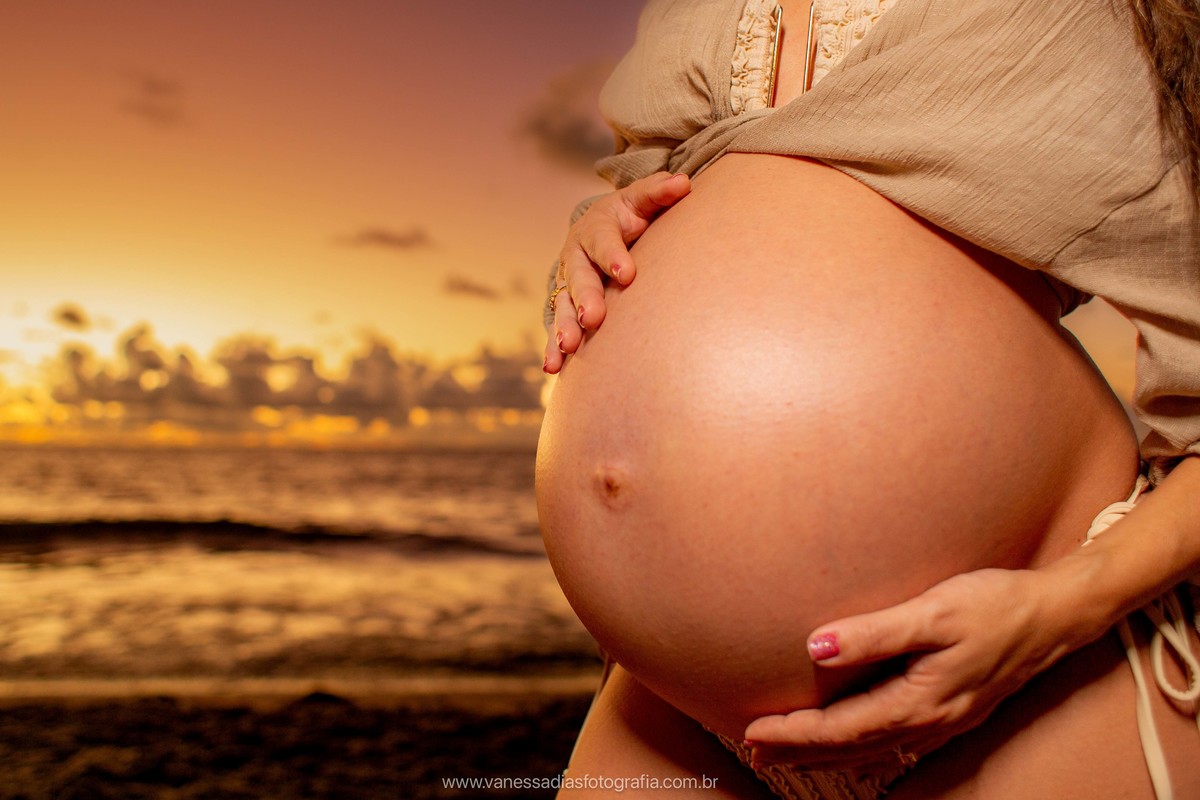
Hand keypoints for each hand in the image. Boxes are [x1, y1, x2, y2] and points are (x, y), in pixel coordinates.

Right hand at [544, 171, 690, 373]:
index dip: (613, 256)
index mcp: (595, 229)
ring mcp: (567, 284)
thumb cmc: (628, 217)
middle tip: (594, 319)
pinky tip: (553, 368)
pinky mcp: (565, 307)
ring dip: (564, 327)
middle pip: (579, 278)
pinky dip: (553, 348)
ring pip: (562, 305)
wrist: (601, 230)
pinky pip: (557, 327)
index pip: (603, 241)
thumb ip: (659, 193)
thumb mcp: (641, 200)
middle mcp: (576, 257)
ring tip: (569, 347)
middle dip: (585, 298)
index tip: (627, 274)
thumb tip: (684, 183)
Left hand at [744, 568, 1080, 770]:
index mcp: (918, 701)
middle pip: (851, 747)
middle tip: (754, 750)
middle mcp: (928, 721)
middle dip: (800, 750)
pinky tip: (852, 748)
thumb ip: (874, 632)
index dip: (794, 732)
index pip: (840, 727)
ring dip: (826, 753)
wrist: (1056, 615)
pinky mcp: (952, 710)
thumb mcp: (933, 612)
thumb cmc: (995, 605)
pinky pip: (894, 742)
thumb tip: (815, 646)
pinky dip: (861, 747)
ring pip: (871, 748)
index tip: (753, 730)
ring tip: (787, 753)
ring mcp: (943, 721)